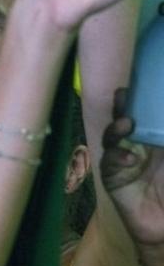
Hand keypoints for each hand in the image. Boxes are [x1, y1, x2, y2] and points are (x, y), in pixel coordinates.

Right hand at [102, 88, 163, 247]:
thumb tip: (163, 129)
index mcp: (154, 141)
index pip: (144, 116)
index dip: (138, 101)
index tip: (134, 85)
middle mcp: (136, 148)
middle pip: (123, 122)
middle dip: (121, 108)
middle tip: (123, 95)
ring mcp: (122, 163)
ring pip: (111, 140)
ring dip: (115, 131)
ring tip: (125, 125)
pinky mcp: (112, 180)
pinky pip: (108, 165)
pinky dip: (117, 158)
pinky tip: (131, 159)